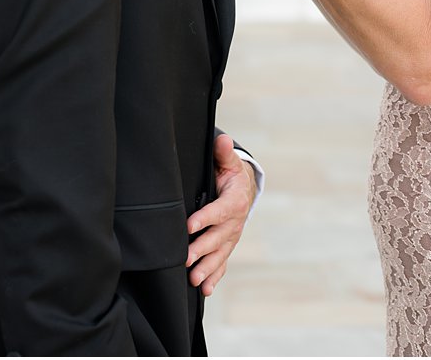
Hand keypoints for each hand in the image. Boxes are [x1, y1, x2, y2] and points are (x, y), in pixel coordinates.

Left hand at [185, 134, 256, 296]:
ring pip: (219, 255)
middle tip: (186, 259)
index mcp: (234, 202)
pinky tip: (204, 290)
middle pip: (217, 238)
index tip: (189, 226)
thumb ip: (224, 153)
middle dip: (201, 250)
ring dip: (207, 269)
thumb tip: (223, 139)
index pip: (218, 211)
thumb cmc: (231, 176)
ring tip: (194, 280)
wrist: (245, 191)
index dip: (205, 218)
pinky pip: (222, 264)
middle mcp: (234, 223)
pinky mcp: (226, 247)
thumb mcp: (228, 163)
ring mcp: (231, 238)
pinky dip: (214, 277)